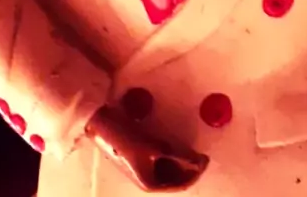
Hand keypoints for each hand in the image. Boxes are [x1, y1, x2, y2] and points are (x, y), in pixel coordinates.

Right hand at [86, 106, 208, 191]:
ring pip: (168, 165)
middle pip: (175, 175)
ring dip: (179, 157)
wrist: (100, 123)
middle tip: (199, 150)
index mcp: (150, 183)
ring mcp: (142, 166)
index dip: (196, 171)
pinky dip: (169, 151)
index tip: (206, 158)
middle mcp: (147, 178)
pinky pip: (160, 156)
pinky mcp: (138, 153)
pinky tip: (172, 140)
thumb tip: (200, 161)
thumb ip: (179, 154)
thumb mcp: (155, 146)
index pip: (181, 183)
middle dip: (188, 164)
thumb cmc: (126, 138)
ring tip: (188, 144)